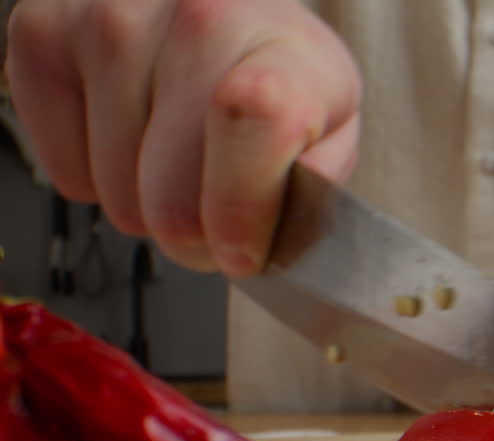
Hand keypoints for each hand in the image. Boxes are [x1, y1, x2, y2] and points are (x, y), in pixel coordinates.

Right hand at [4, 0, 359, 275]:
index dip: (240, 211)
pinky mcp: (44, 33)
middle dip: (197, 234)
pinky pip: (65, 175)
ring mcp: (110, 20)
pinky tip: (131, 137)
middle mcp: (196, 18)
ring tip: (178, 157)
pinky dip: (97, 178)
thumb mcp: (333, 133)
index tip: (241, 249)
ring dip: (148, 202)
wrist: (228, 16)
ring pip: (115, 198)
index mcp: (284, 49)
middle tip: (218, 209)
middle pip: (171, 199)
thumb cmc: (278, 79)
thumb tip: (273, 236)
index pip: (252, 121)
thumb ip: (317, 190)